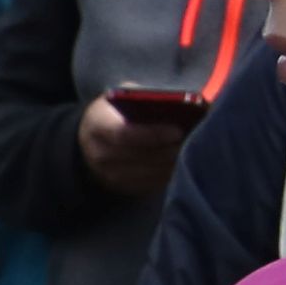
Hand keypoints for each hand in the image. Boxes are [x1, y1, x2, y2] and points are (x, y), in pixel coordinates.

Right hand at [72, 92, 193, 198]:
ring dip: (173, 162)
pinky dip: (169, 174)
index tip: (177, 130)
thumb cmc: (114, 112)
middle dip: (170, 149)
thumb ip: (143, 98)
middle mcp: (98, 153)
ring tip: (193, 150)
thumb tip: (178, 102)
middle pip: (141, 156)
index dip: (153, 134)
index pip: (124, 134)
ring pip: (149, 173)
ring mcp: (108, 174)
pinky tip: (183, 162)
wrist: (91, 139)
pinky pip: (150, 184)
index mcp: (97, 125)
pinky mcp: (120, 187)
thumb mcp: (122, 97)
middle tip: (195, 141)